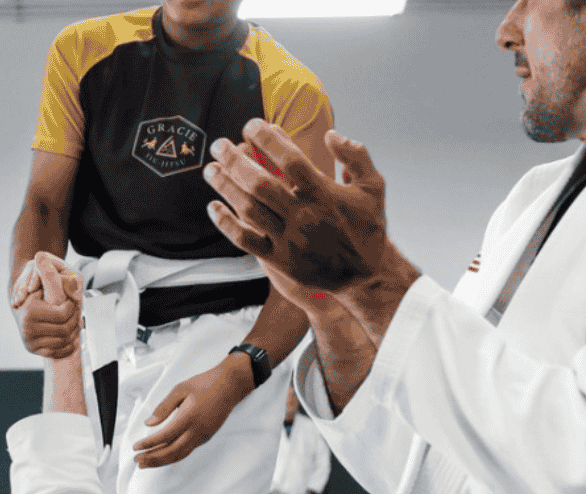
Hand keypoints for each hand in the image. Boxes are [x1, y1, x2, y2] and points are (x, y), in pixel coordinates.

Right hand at [12, 251, 82, 359]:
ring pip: (63, 341)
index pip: (64, 313)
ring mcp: (30, 341)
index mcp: (31, 311)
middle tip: (79, 314)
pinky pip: (56, 352)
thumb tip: (50, 266)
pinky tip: (72, 337)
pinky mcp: (33, 349)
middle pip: (65, 329)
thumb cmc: (34, 286)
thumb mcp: (40, 275)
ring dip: (74, 333)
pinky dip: (67, 346)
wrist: (21, 303)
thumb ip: (48, 272)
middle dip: (75, 321)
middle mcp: (28, 328)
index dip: (74, 307)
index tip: (75, 301)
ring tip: (77, 323)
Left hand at [133, 354, 253, 467]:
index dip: (149, 444)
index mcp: (189, 417)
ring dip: (162, 461)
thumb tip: (150, 423)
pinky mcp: (206, 437)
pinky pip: (187, 451)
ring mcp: (203, 436)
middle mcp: (197, 431)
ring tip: (147, 463)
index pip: (164, 436)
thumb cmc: (206, 384)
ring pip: (180, 455)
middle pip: (171, 452)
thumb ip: (164, 407)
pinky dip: (173, 457)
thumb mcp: (180, 389)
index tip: (136, 447)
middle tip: (138, 460)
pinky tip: (164, 456)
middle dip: (153, 458)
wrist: (230, 385)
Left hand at [204, 121, 418, 339]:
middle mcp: (304, 216)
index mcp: (324, 194)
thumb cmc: (367, 228)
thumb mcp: (374, 187)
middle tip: (218, 145)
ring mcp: (290, 240)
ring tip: (211, 169)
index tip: (251, 125)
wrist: (366, 276)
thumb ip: (356, 156)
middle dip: (235, 160)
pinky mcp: (280, 260)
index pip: (290, 160)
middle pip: (261, 183)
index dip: (268, 139)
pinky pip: (246, 240)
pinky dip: (226, 224)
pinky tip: (214, 207)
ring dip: (226, 187)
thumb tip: (330, 134)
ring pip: (250, 209)